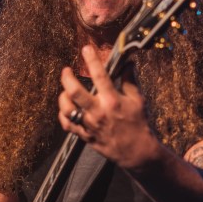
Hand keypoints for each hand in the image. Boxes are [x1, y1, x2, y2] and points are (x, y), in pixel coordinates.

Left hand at [58, 44, 158, 169]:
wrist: (136, 151)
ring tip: (65, 91)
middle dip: (67, 78)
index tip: (86, 50)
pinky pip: (67, 125)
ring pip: (67, 109)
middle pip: (75, 92)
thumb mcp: (138, 100)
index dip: (92, 60)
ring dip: (63, 98)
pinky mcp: (85, 135)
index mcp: (112, 101)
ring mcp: (90, 125)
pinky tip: (66, 109)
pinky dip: (63, 115)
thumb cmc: (138, 124)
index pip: (99, 75)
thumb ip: (130, 80)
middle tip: (66, 70)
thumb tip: (128, 63)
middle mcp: (98, 112)